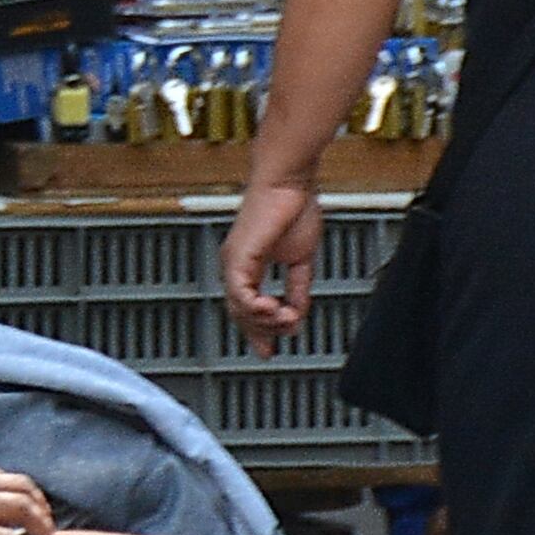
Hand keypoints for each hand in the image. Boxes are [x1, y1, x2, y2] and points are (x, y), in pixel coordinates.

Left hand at [221, 177, 320, 350]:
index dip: (256, 331)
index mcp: (247, 266)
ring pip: (238, 307)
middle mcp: (235, 265)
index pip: (246, 307)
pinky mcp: (238, 255)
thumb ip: (298, 287)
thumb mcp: (300, 260)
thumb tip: (298, 311)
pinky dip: (255, 306)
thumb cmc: (294, 209)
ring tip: (285, 319)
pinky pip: (239, 291)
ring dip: (265, 321)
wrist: (290, 184)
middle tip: (282, 337)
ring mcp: (233, 261)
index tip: (268, 350)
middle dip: (261, 332)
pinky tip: (272, 309)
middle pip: (239, 313)